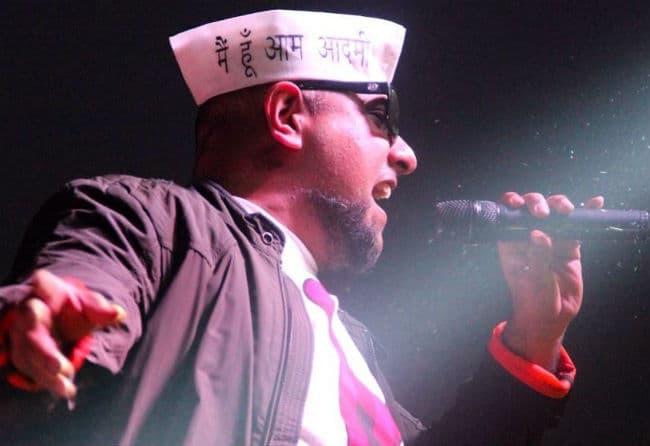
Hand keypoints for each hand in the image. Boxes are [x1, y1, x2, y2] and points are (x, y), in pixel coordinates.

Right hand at [0, 269, 124, 398]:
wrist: (59, 318)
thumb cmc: (75, 308)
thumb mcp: (90, 304)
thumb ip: (101, 308)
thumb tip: (119, 314)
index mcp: (45, 289)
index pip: (42, 285)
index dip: (44, 294)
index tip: (42, 306)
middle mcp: (26, 310)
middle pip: (31, 333)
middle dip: (44, 353)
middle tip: (61, 369)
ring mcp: (19, 332)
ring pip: (27, 356)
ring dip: (46, 375)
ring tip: (68, 388)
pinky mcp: (20, 351)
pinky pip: (29, 368)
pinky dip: (46, 381)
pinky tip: (63, 390)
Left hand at [497, 192, 603, 370]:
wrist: (552, 317)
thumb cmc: (533, 301)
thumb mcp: (533, 281)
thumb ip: (537, 257)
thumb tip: (539, 233)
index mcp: (512, 243)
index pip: (508, 216)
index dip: (511, 204)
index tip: (519, 203)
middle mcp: (529, 237)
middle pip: (532, 208)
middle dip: (538, 203)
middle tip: (544, 213)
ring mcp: (550, 239)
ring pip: (554, 212)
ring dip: (560, 204)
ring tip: (567, 209)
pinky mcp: (569, 245)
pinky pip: (576, 227)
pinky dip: (585, 215)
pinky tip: (594, 203)